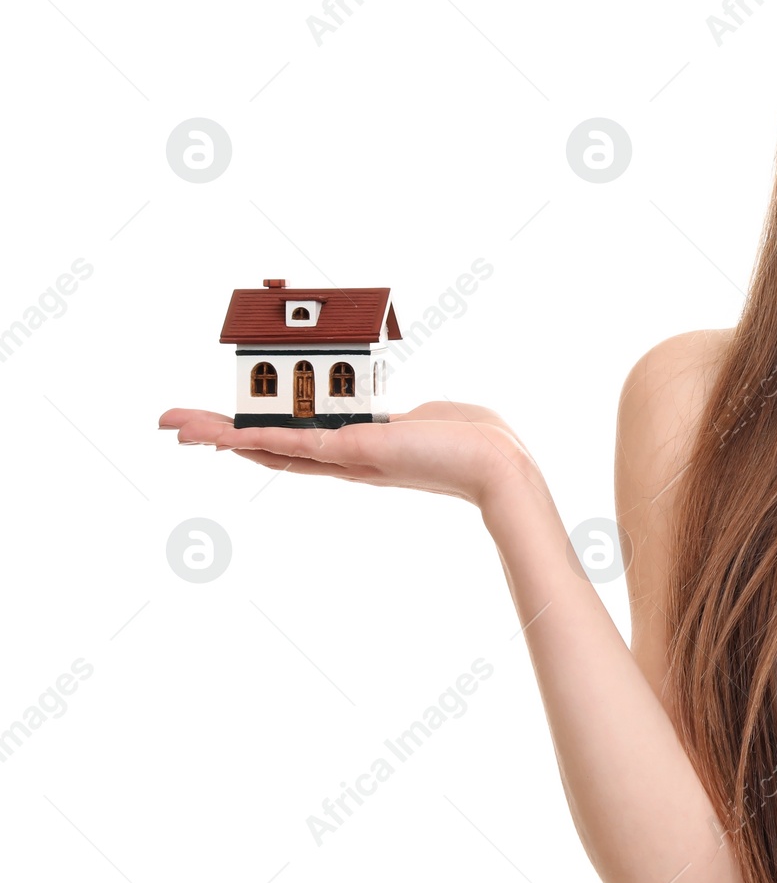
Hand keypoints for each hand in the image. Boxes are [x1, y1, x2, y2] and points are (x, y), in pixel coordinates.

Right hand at [157, 401, 545, 508]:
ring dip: (223, 435)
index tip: (223, 427)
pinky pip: (297, 443)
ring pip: (272, 448)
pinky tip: (226, 435)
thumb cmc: (474, 441)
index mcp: (360, 451)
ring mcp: (348, 458)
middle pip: (270, 450)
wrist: (497, 464)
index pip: (296, 444)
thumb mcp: (427, 419)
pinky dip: (259, 438)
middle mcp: (346, 460)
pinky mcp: (357, 451)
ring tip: (178, 428)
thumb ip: (406, 420)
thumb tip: (409, 417)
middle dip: (221, 436)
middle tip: (175, 427)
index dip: (257, 436)